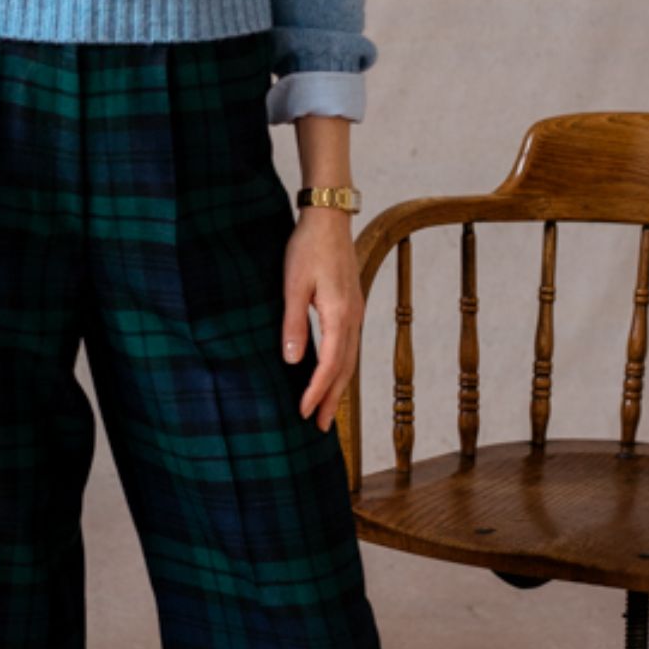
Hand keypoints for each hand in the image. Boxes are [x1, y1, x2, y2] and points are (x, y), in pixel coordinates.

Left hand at [281, 206, 363, 431]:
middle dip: (333, 400)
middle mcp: (352, 318)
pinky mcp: (350, 307)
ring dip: (338, 387)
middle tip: (321, 428)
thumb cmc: (308, 248)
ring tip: (328, 411)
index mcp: (339, 315)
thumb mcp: (293, 284)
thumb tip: (293, 361)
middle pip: (345, 369)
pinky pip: (349, 347)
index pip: (330, 364)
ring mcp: (354, 313)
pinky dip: (341, 368)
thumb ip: (293, 323)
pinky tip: (332, 376)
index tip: (304, 412)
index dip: (317, 391)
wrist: (329, 219)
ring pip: (349, 360)